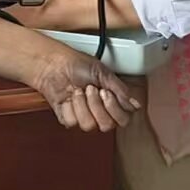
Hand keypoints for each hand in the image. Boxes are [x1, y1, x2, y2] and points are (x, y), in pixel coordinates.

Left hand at [25, 40, 139, 131]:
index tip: (107, 92)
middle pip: (107, 126)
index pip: (123, 119)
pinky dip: (70, 106)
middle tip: (91, 89)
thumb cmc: (77, 64)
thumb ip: (121, 91)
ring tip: (78, 91)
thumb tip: (135, 105)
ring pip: (89, 125)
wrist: (55, 64)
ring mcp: (84, 116)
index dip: (115, 108)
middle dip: (97, 106)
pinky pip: (73, 122)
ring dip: (82, 104)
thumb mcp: (104, 74)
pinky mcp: (68, 118)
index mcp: (112, 101)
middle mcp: (100, 112)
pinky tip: (68, 97)